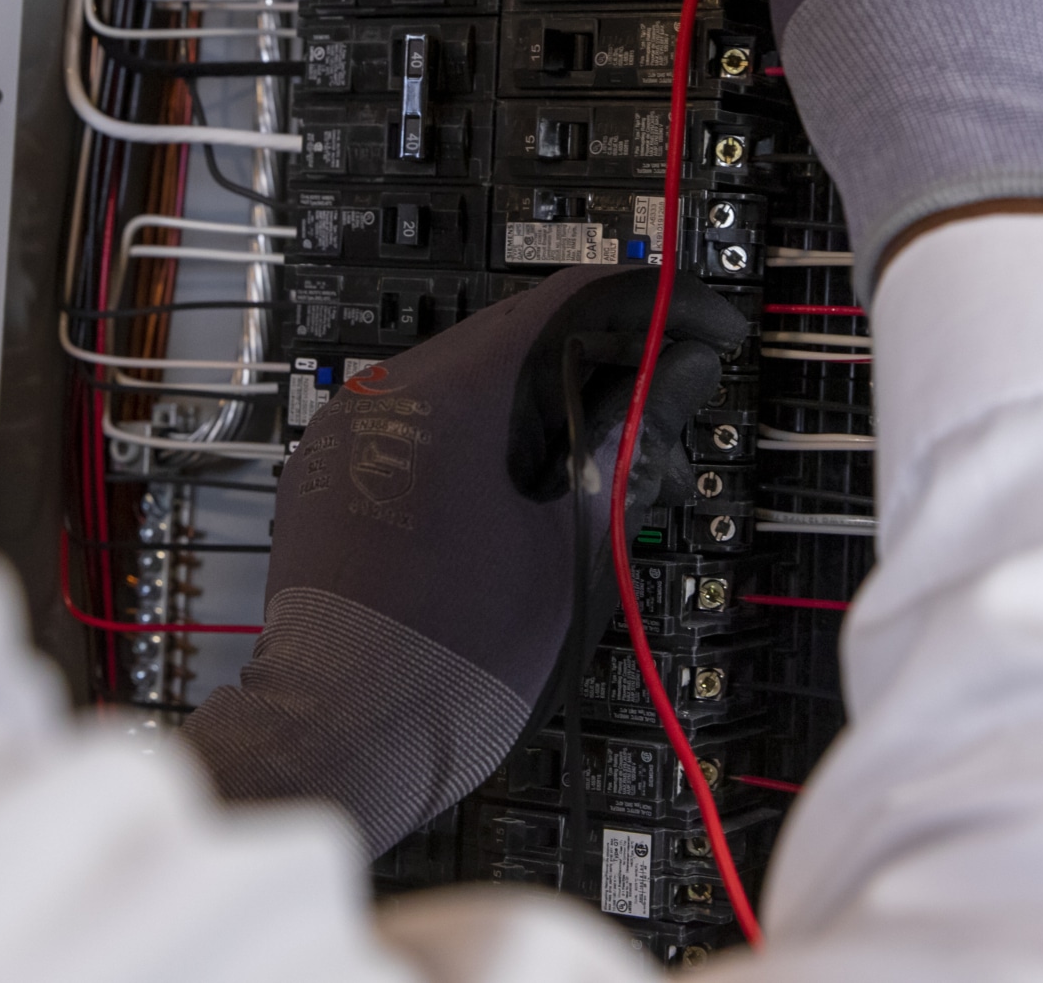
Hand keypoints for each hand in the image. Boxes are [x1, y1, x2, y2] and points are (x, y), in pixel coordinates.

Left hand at [183, 266, 748, 855]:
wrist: (342, 739)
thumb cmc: (453, 665)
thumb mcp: (575, 544)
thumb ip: (631, 441)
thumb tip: (677, 372)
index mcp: (447, 397)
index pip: (572, 302)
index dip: (658, 306)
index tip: (708, 329)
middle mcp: (384, 396)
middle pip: (521, 335)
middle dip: (609, 366)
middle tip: (673, 410)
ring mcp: (349, 434)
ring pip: (475, 381)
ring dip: (550, 408)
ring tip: (607, 479)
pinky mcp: (334, 475)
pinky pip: (426, 426)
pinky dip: (489, 440)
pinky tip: (532, 495)